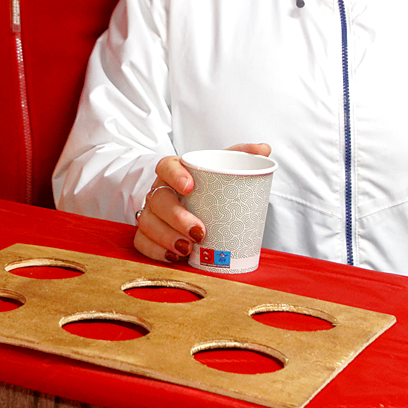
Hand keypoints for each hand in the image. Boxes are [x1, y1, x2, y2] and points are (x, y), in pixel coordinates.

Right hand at [132, 143, 270, 264]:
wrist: (180, 196)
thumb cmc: (202, 183)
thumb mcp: (218, 165)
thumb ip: (240, 155)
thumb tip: (264, 149)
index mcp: (173, 171)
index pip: (166, 166)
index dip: (175, 175)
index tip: (190, 186)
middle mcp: (158, 190)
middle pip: (158, 201)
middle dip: (177, 218)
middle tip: (200, 232)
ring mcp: (150, 212)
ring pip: (148, 223)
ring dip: (166, 238)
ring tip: (187, 250)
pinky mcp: (146, 232)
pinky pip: (142, 242)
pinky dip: (155, 251)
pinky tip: (173, 257)